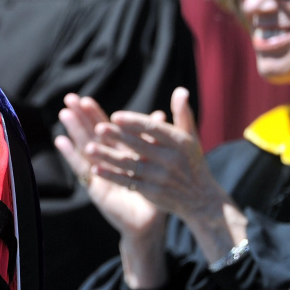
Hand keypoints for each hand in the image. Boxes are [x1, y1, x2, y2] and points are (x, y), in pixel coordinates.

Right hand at [54, 93, 166, 241]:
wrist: (150, 223)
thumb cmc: (154, 194)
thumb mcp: (157, 164)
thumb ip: (155, 140)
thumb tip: (160, 115)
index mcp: (120, 153)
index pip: (105, 129)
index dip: (95, 114)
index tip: (85, 99)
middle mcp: (106, 161)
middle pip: (91, 134)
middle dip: (80, 116)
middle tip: (69, 99)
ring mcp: (98, 173)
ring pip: (85, 147)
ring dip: (74, 130)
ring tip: (64, 114)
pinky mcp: (94, 187)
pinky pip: (82, 168)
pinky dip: (71, 155)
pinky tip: (61, 141)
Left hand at [99, 87, 220, 221]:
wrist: (200, 198)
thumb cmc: (191, 161)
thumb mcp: (191, 137)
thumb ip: (182, 113)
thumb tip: (181, 90)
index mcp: (179, 142)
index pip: (154, 129)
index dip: (134, 122)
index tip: (115, 116)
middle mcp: (170, 159)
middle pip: (139, 145)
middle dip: (117, 136)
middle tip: (98, 127)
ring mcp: (159, 177)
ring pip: (129, 164)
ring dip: (108, 156)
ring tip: (89, 147)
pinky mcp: (150, 192)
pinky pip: (127, 182)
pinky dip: (111, 176)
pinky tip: (95, 168)